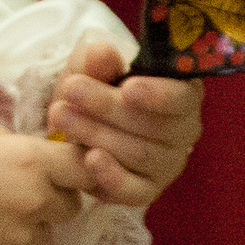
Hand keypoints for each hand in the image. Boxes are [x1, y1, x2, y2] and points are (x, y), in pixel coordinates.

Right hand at [0, 123, 88, 244]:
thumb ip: (14, 144)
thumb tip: (36, 150)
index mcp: (30, 161)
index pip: (85, 166)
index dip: (81, 166)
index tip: (71, 167)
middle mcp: (37, 201)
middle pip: (72, 203)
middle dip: (56, 197)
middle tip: (27, 191)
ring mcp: (26, 238)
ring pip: (50, 231)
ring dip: (37, 225)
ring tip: (1, 215)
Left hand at [46, 37, 202, 209]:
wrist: (81, 123)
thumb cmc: (98, 87)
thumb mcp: (94, 68)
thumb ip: (99, 62)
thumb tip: (101, 53)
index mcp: (181, 93)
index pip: (182, 96)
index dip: (158, 94)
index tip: (128, 88)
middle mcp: (183, 130)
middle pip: (155, 126)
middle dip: (107, 107)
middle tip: (70, 89)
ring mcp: (168, 163)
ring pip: (140, 154)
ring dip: (97, 134)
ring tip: (60, 115)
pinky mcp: (148, 190)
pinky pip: (135, 191)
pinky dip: (112, 177)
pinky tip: (90, 160)